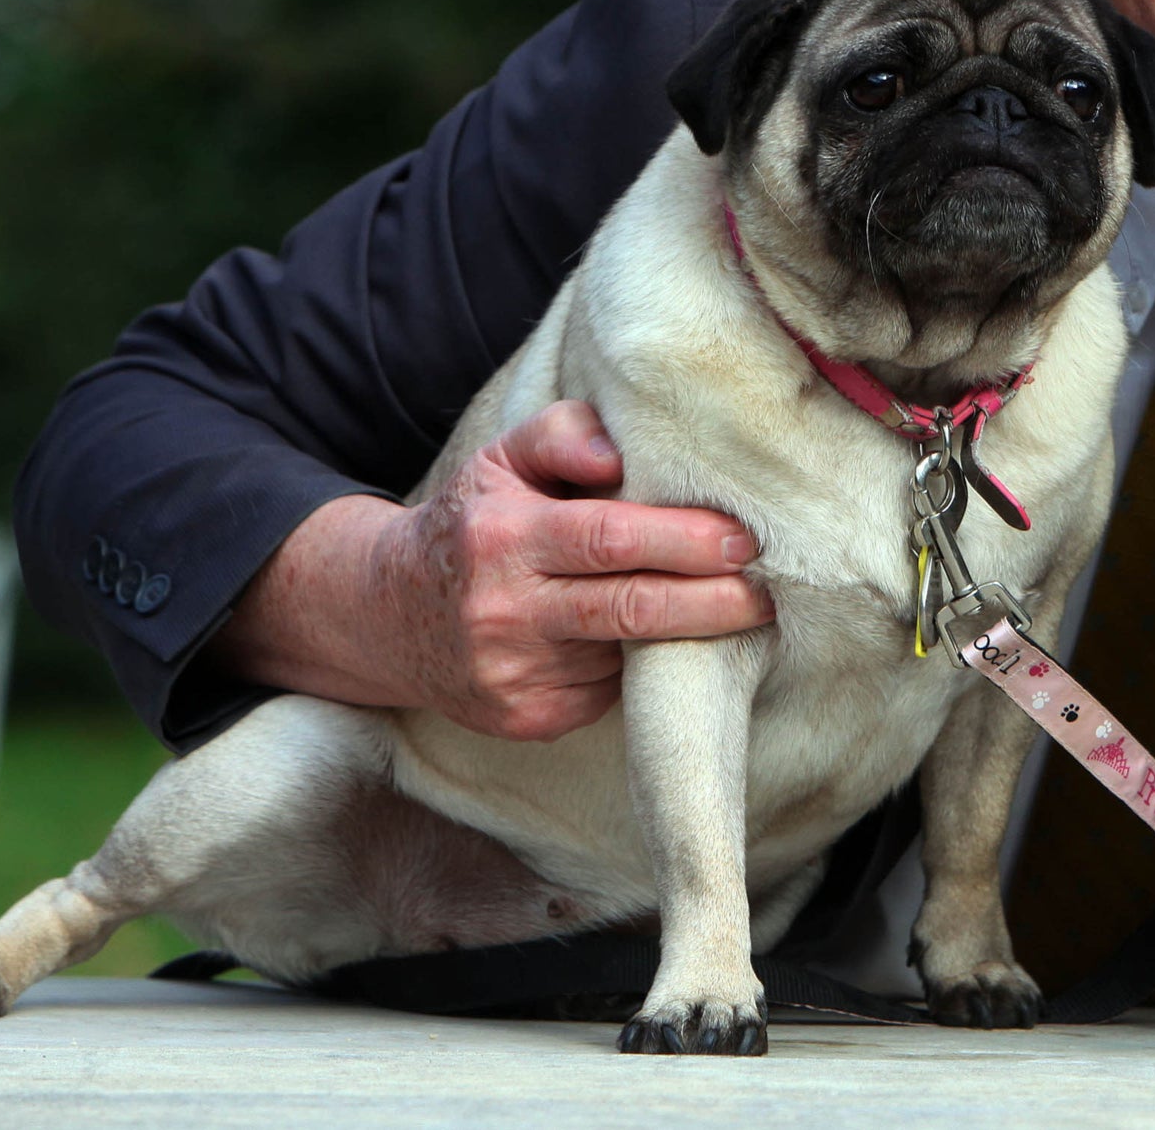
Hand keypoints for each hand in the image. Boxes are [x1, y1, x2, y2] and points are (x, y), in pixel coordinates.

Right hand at [215, 400, 772, 740]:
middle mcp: (502, 611)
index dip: (684, 541)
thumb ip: (564, 435)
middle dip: (712, 604)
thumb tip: (619, 455)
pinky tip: (649, 643)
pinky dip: (637, 666)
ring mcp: (513, 675)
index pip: (609, 539)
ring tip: (728, 607)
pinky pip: (608, 690)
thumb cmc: (472, 522)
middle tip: (767, 592)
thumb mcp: (503, 459)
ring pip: (626, 654)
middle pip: (630, 611)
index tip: (742, 540)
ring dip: (682, 634)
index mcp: (500, 537)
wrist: (387, 616)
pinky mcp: (527, 719)